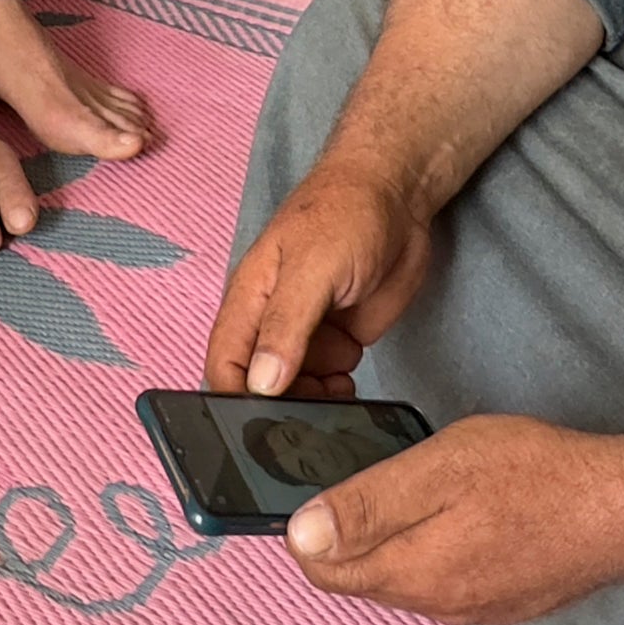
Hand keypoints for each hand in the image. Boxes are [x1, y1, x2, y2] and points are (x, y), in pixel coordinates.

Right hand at [204, 162, 433, 400]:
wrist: (399, 195)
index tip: (260, 429)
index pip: (224, 365)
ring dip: (315, 402)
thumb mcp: (313, 267)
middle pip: (258, 386)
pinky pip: (327, 382)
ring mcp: (307, 333)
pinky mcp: (339, 340)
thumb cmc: (346, 212)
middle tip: (312, 419)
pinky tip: (352, 387)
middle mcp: (271, 322)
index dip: (234, 401)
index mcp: (249, 300)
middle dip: (280, 408)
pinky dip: (337, 394)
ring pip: (295, 390)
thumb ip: (286, 325)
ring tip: (340, 391)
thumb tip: (260, 384)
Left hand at [281, 414, 623, 624]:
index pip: (324, 571)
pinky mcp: (506, 603)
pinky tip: (463, 513)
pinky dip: (437, 550)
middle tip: (367, 472)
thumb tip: (299, 536)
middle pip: (364, 576)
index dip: (307, 529)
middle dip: (350, 533)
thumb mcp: (438, 469)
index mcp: (411, 573)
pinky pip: (449, 581)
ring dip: (396, 540)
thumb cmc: (535, 477)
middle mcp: (438, 605)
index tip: (316, 484)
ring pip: (407, 578)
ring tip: (417, 487)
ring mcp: (475, 610)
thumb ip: (367, 506)